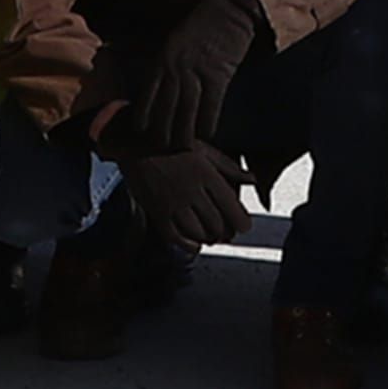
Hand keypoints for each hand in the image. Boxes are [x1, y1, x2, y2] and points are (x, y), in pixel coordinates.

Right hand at [120, 143, 251, 247]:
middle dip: (225, 233)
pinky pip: (175, 237)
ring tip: (212, 236)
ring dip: (208, 239)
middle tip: (228, 234)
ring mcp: (172, 202)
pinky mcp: (156, 212)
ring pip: (197, 233)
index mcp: (206, 173)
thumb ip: (229, 167)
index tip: (244, 226)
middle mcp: (191, 189)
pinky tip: (195, 243)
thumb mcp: (204, 150)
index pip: (231, 206)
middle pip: (216, 224)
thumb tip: (252, 179)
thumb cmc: (173, 145)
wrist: (136, 143)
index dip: (241, 222)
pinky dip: (188, 245)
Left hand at [133, 0, 260, 149]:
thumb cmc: (202, 23)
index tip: (141, 133)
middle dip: (161, 131)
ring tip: (182, 149)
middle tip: (160, 149)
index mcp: (162, 59)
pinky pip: (211, 105)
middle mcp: (175, 68)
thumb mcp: (176, 40)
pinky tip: (207, 135)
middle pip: (164, 108)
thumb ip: (168, 62)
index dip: (143, 116)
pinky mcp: (218, 74)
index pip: (147, 95)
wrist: (227, 7)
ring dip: (183, 133)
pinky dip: (208, 122)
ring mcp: (196, 72)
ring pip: (185, 111)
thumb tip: (162, 83)